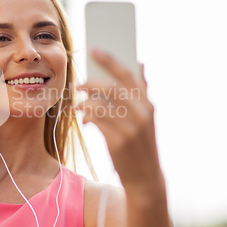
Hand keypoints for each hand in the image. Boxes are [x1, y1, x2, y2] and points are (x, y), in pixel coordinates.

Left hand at [76, 49, 161, 189]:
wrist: (145, 176)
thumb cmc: (140, 143)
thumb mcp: (147, 117)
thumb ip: (142, 92)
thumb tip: (141, 63)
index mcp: (148, 104)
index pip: (128, 75)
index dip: (110, 61)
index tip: (95, 50)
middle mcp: (141, 113)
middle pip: (111, 88)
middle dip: (91, 84)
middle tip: (78, 85)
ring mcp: (130, 128)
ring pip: (99, 104)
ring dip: (85, 102)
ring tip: (79, 104)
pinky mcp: (117, 141)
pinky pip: (95, 120)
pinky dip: (86, 116)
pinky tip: (83, 119)